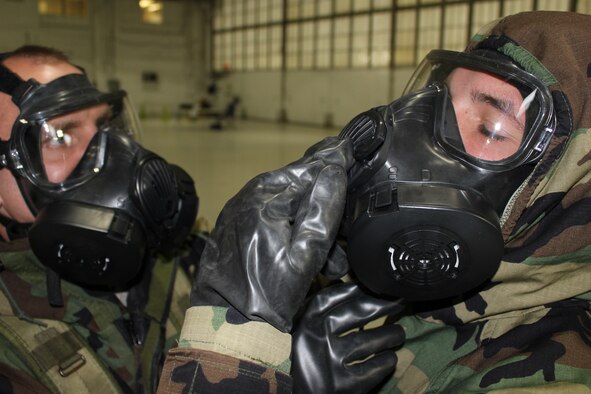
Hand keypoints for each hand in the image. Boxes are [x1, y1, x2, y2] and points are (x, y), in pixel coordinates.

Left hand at [191, 137, 353, 331]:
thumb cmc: (267, 294)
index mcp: (265, 200)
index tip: (347, 145)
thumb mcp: (305, 256)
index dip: (332, 160)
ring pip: (282, 200)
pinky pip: (267, 212)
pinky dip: (288, 222)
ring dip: (308, 215)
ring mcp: (237, 211)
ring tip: (331, 250)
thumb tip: (334, 172)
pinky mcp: (233, 225)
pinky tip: (303, 243)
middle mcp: (248, 198)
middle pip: (294, 182)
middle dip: (321, 189)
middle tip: (342, 181)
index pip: (308, 171)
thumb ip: (321, 211)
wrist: (226, 324)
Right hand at [292, 282, 404, 393]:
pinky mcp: (344, 384)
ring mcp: (330, 362)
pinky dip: (386, 361)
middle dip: (382, 304)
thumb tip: (362, 288)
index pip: (331, 298)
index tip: (374, 285)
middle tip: (400, 301)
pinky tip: (391, 357)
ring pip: (368, 341)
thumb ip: (326, 314)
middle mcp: (316, 339)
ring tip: (399, 333)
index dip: (354, 289)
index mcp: (306, 323)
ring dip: (390, 334)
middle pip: (355, 313)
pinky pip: (374, 367)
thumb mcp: (309, 334)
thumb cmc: (314, 359)